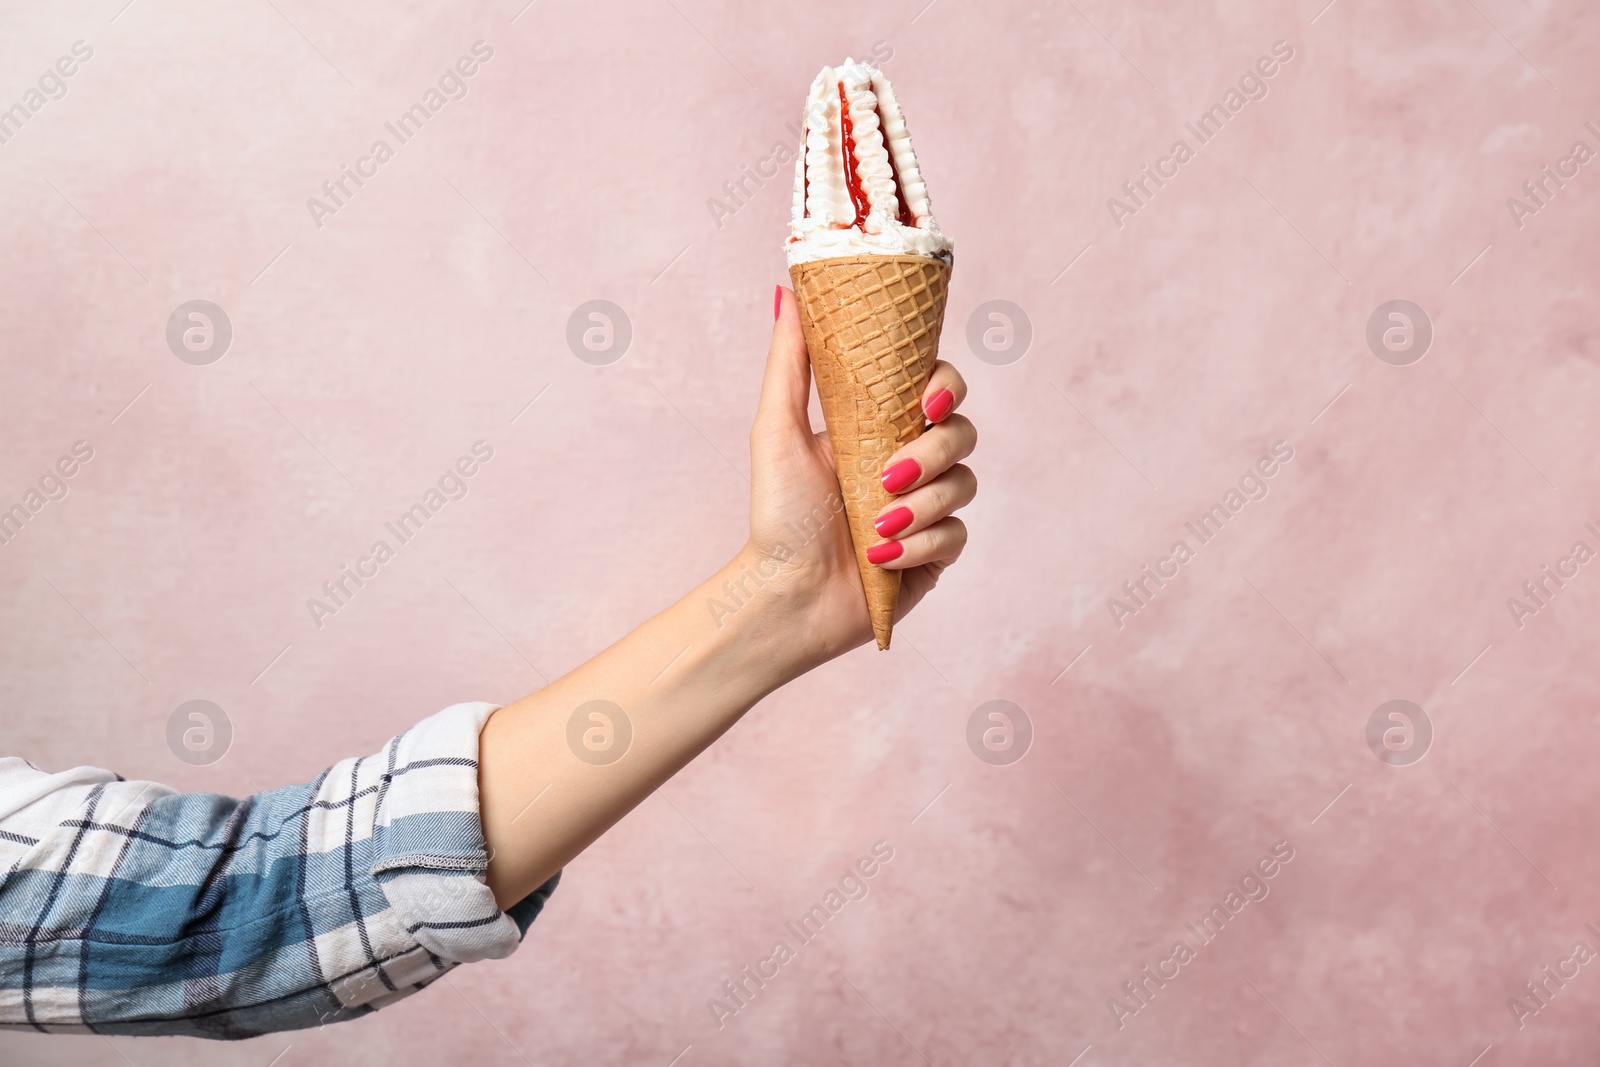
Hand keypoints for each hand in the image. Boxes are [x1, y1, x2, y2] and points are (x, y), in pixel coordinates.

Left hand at [744, 285, 976, 669]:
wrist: (785, 595)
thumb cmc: (776, 515)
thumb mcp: (776, 430)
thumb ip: (789, 362)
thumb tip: (788, 291)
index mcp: (879, 425)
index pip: (937, 385)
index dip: (946, 387)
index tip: (927, 402)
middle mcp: (909, 460)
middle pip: (962, 430)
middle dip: (934, 451)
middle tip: (891, 474)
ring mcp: (927, 508)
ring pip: (963, 483)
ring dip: (923, 503)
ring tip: (876, 524)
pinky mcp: (936, 553)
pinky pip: (956, 535)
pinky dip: (920, 544)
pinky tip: (882, 556)